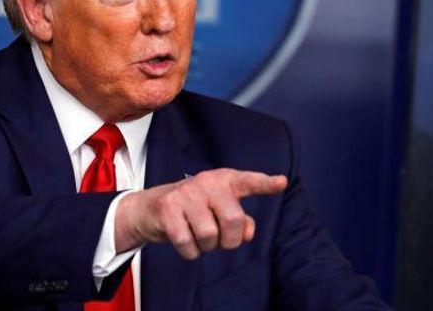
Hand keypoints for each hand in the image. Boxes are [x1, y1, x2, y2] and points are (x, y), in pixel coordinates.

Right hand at [115, 168, 286, 259]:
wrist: (149, 209)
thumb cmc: (193, 210)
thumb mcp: (218, 210)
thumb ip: (240, 220)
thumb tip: (248, 232)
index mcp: (223, 180)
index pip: (248, 181)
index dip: (266, 183)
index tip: (282, 182)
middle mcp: (206, 182)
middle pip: (233, 220)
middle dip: (230, 240)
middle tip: (219, 238)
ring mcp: (186, 194)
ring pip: (210, 236)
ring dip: (207, 247)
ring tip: (198, 236)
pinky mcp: (168, 209)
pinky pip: (189, 245)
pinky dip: (190, 252)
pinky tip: (185, 241)